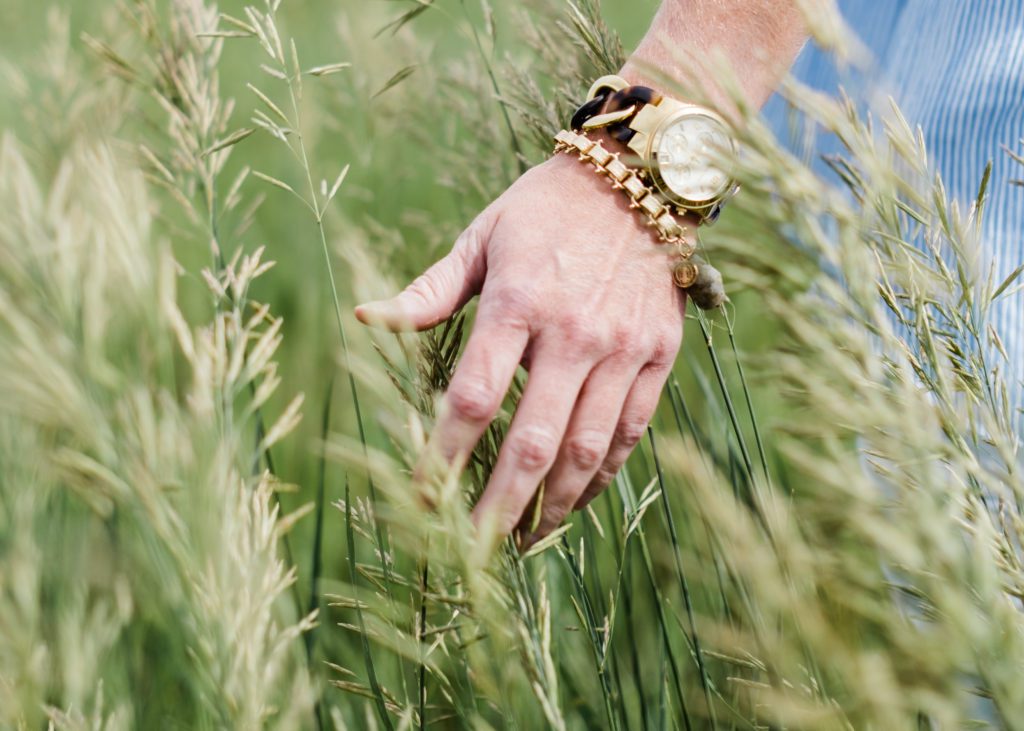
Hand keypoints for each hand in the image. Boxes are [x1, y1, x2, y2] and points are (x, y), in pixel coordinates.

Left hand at [355, 152, 686, 543]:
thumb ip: (429, 290)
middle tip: (473, 549)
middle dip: (498, 505)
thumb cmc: (545, 209)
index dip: (443, 456)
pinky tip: (575, 499)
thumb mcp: (481, 237)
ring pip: (587, 449)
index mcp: (518, 300)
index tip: (422, 496)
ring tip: (524, 538)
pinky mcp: (659, 355)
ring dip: (553, 504)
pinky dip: (601, 475)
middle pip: (532, 440)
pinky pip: (630, 431)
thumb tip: (365, 319)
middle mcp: (574, 331)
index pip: (473, 397)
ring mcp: (623, 347)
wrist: (639, 179)